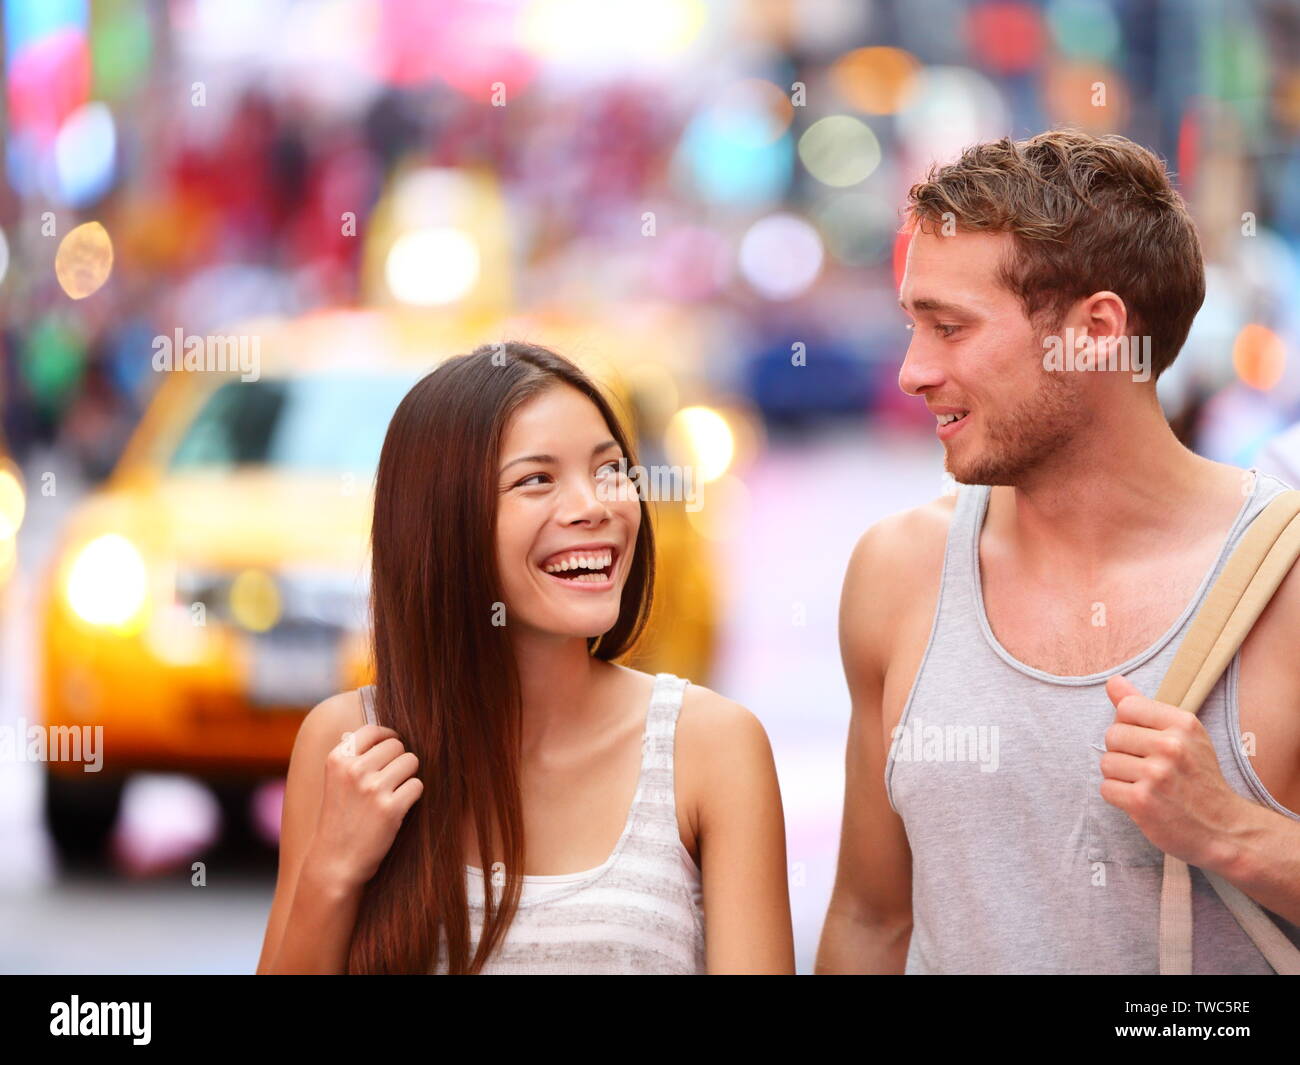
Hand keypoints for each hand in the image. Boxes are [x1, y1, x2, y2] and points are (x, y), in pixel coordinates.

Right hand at [305, 723, 423, 889]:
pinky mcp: (391, 808)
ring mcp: (372, 789)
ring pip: (411, 761)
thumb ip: (355, 756)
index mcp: (337, 759)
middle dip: (398, 760)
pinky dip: (412, 796)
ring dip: (408, 776)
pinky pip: (417, 785)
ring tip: (393, 794)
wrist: (334, 863)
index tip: (390, 750)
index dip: (387, 738)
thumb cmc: (339, 820)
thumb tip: (386, 733)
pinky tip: (398, 808)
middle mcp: (354, 770)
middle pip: (397, 745)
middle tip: (390, 781)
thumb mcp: (335, 781)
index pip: (373, 730)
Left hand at [1099, 673, 1250, 870]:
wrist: (1224, 829)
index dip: (1129, 725)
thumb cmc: (1199, 778)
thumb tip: (1113, 681)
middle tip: (1148, 768)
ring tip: (1146, 785)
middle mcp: (1171, 746)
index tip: (1147, 742)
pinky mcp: (1142, 802)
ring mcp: (1156, 775)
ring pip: (1106, 763)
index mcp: (1183, 724)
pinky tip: (1142, 800)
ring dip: (1120, 777)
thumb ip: (1145, 707)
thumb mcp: (1183, 735)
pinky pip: (1106, 788)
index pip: (1126, 707)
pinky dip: (1119, 797)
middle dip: (1122, 753)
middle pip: (1112, 735)